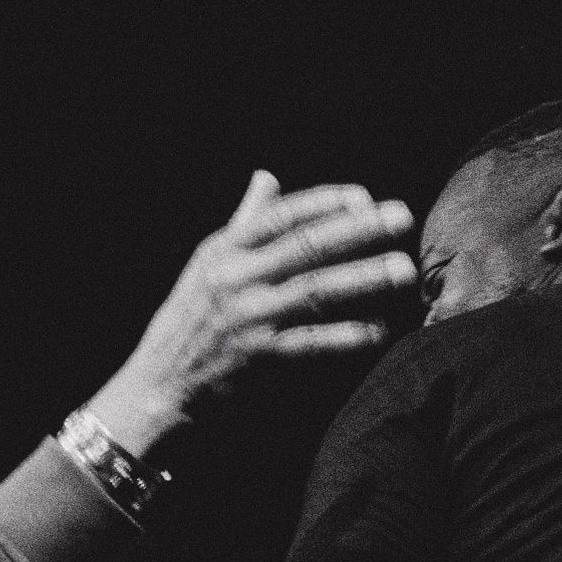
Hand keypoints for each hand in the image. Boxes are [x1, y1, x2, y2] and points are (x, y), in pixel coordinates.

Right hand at [89, 173, 416, 453]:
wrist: (158, 384)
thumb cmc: (187, 321)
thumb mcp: (207, 265)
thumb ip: (244, 222)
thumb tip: (267, 177)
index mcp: (223, 250)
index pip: (280, 215)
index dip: (325, 202)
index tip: (364, 196)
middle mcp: (235, 279)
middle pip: (306, 246)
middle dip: (358, 229)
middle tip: (402, 217)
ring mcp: (248, 318)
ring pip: (316, 290)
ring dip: (364, 278)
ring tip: (403, 270)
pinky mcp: (258, 356)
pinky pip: (312, 343)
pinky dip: (347, 337)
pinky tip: (379, 330)